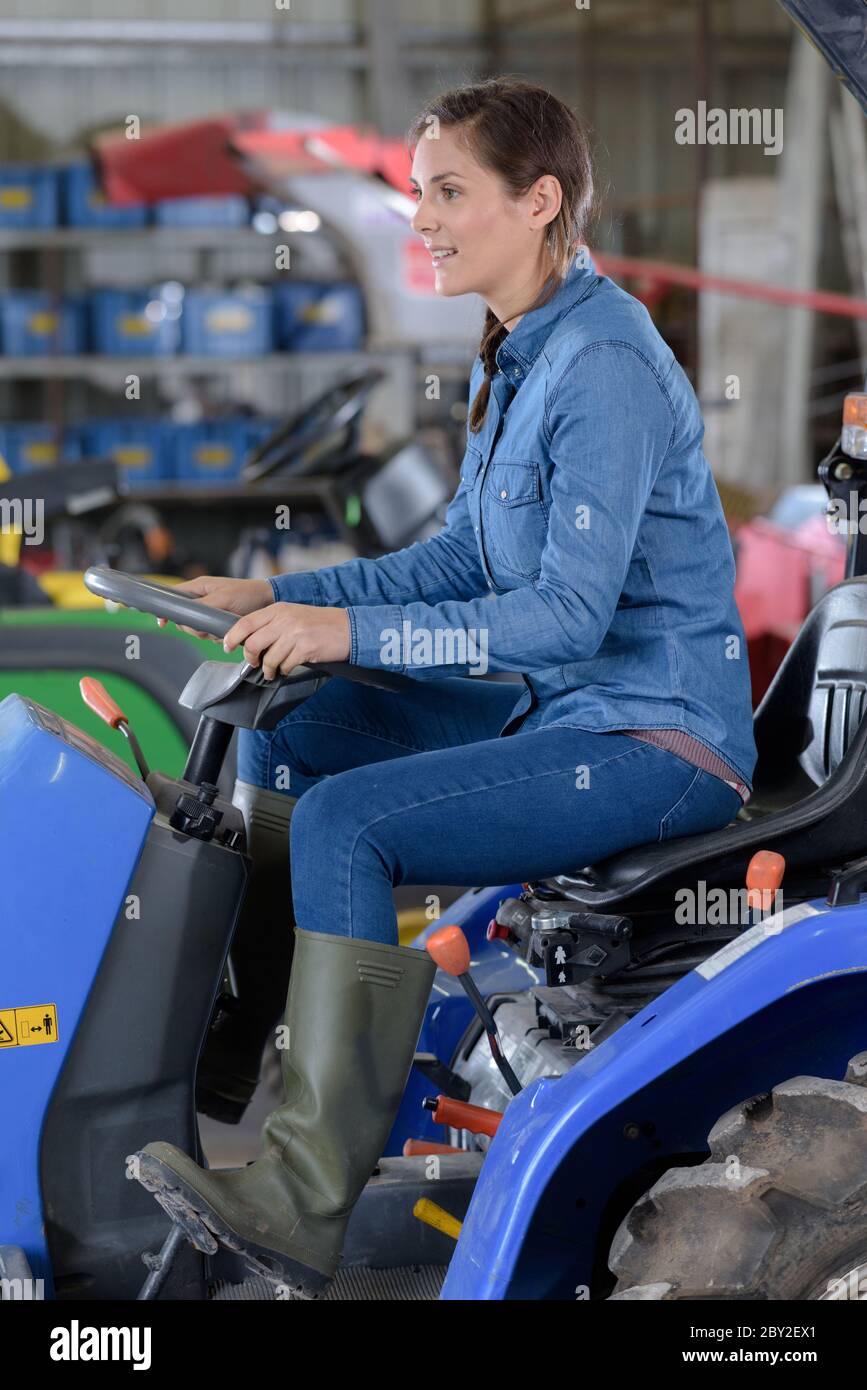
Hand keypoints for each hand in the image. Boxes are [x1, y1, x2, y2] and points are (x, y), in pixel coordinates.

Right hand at [155, 575, 273, 639]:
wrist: (268, 601)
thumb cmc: (247, 594)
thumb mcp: (223, 598)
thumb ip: (202, 607)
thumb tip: (184, 618)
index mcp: (199, 587)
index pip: (173, 596)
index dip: (166, 608)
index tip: (162, 622)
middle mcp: (201, 598)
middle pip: (183, 617)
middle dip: (191, 626)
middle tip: (204, 629)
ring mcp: (209, 610)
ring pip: (195, 627)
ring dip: (204, 633)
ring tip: (219, 629)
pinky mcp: (217, 621)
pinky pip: (208, 632)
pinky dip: (214, 636)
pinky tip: (224, 633)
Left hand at [223, 602, 350, 679]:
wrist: (347, 628)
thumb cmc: (320, 624)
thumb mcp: (293, 615)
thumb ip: (272, 624)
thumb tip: (251, 641)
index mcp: (278, 609)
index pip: (245, 622)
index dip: (232, 636)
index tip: (227, 646)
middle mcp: (284, 620)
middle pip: (252, 643)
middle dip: (250, 658)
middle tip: (254, 663)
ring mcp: (294, 634)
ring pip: (268, 658)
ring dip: (269, 669)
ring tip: (274, 671)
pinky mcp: (305, 649)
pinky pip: (285, 665)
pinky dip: (284, 670)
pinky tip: (288, 668)